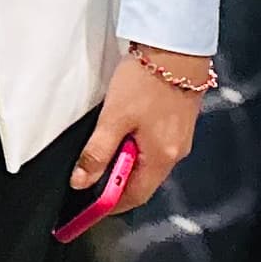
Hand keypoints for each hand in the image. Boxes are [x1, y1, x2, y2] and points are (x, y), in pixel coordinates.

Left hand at [75, 45, 206, 210]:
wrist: (177, 50)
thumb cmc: (145, 83)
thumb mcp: (113, 118)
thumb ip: (97, 152)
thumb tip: (81, 182)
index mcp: (162, 158)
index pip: (134, 196)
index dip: (109, 205)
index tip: (86, 211)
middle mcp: (175, 153)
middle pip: (142, 181)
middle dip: (115, 184)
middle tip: (86, 179)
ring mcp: (179, 138)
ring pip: (147, 163)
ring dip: (123, 163)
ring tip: (99, 153)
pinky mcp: (177, 122)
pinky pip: (153, 147)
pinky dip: (134, 148)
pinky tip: (119, 135)